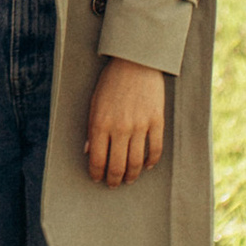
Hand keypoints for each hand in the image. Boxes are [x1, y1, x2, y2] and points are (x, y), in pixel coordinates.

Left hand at [85, 59, 165, 187]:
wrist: (135, 62)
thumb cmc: (111, 82)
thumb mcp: (94, 103)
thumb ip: (92, 129)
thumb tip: (89, 152)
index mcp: (101, 123)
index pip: (97, 159)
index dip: (97, 174)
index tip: (97, 179)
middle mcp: (120, 128)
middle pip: (117, 165)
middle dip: (114, 179)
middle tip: (113, 184)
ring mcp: (140, 125)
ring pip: (136, 162)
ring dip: (132, 175)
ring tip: (129, 179)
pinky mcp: (156, 121)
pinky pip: (156, 149)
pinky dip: (151, 162)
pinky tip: (147, 166)